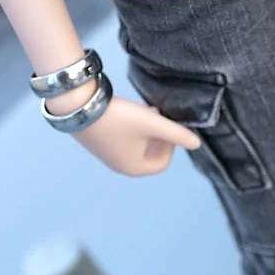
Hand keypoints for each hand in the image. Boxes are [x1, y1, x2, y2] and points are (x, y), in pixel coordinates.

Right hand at [69, 95, 201, 176]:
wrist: (77, 106)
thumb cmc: (118, 118)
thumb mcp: (152, 123)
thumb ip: (177, 133)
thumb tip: (197, 143)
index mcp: (133, 168)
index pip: (162, 163)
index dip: (172, 145)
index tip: (169, 126)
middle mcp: (119, 166)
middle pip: (150, 154)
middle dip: (158, 136)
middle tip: (158, 115)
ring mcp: (107, 155)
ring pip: (137, 145)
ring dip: (146, 130)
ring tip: (145, 110)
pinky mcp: (98, 142)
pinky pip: (123, 139)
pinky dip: (132, 128)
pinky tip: (130, 110)